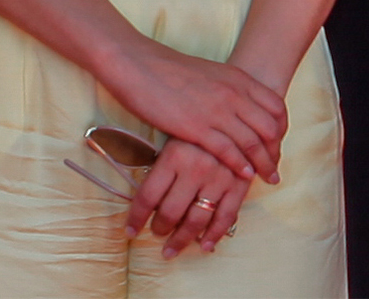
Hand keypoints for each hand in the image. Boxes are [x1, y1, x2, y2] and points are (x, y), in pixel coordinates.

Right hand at [105, 43, 286, 182]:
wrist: (139, 65)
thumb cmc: (170, 71)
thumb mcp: (210, 74)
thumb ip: (228, 89)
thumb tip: (237, 106)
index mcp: (239, 79)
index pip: (276, 107)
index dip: (282, 129)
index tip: (278, 145)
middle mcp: (234, 94)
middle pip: (270, 128)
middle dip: (276, 151)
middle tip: (275, 168)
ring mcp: (217, 111)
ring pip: (253, 142)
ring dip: (264, 164)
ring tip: (269, 179)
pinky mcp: (197, 127)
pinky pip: (228, 150)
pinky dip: (240, 165)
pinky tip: (245, 176)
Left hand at [128, 137, 248, 255]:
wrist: (233, 119)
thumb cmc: (195, 134)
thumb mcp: (172, 143)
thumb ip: (160, 171)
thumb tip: (146, 206)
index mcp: (174, 156)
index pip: (147, 197)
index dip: (136, 218)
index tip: (130, 231)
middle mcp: (196, 168)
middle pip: (170, 212)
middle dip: (160, 229)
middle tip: (157, 233)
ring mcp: (219, 178)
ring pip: (195, 219)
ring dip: (181, 239)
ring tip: (171, 249)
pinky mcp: (239, 184)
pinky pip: (225, 217)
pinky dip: (214, 235)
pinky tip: (204, 246)